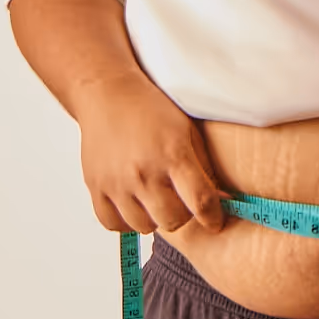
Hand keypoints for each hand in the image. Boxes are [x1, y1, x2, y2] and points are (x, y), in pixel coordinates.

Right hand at [72, 73, 225, 236]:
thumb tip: (222, 198)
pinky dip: (124, 221)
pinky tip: (131, 205)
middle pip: (173, 221)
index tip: (213, 221)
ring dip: (153, 217)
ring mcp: (117, 181)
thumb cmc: (150, 109)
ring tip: (152, 198)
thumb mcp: (187, 130)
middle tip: (179, 201)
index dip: (212, 218)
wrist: (108, 93)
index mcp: (173, 153)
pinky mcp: (96, 186)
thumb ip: (204, 166)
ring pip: (144, 226)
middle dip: (182, 215)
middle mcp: (144, 171)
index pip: (201, 202)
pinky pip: (113, 224)